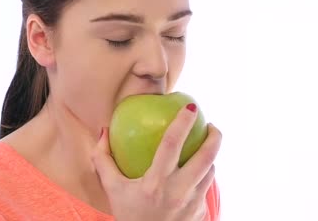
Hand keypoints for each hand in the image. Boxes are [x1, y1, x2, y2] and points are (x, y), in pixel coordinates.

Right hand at [91, 104, 221, 220]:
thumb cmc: (128, 215)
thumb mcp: (113, 189)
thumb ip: (104, 160)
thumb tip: (103, 132)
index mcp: (156, 183)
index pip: (172, 144)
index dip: (182, 123)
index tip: (190, 108)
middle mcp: (178, 192)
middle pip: (206, 157)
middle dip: (214, 137)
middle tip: (211, 125)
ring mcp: (192, 204)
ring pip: (210, 171)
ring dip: (210, 156)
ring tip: (205, 146)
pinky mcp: (200, 213)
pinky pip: (205, 188)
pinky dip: (202, 177)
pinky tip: (196, 173)